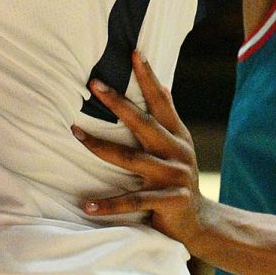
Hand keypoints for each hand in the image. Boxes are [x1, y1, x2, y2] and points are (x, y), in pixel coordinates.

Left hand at [73, 51, 210, 247]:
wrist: (200, 222)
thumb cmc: (179, 179)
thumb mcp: (179, 146)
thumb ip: (169, 118)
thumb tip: (163, 84)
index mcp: (178, 135)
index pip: (162, 100)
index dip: (148, 77)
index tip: (134, 53)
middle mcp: (177, 151)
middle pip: (143, 122)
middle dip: (117, 102)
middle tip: (94, 84)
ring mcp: (173, 176)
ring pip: (131, 158)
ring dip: (100, 146)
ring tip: (75, 133)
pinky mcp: (168, 200)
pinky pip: (133, 200)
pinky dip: (108, 203)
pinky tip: (87, 204)